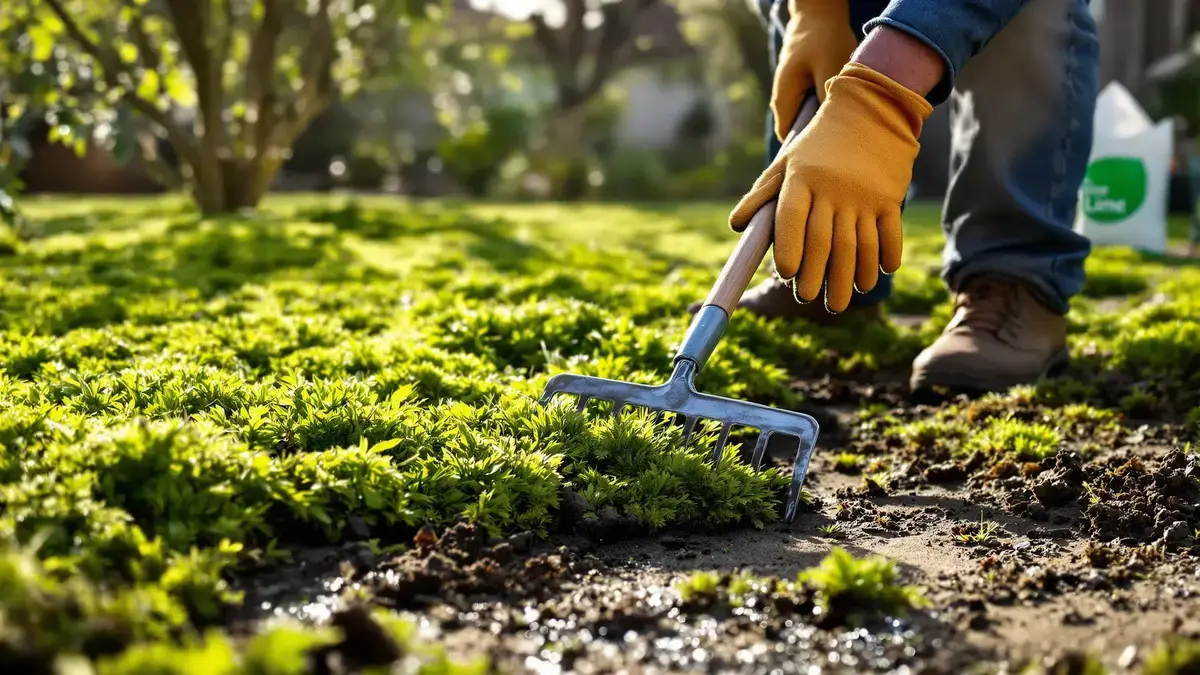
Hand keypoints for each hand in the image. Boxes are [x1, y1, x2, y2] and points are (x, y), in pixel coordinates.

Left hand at [730, 63, 933, 312]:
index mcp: (803, 179)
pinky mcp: (889, 198)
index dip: (788, 248)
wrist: (873, 109)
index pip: (792, 219)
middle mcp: (834, 189)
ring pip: (857, 247)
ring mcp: (864, 196)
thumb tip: (737, 225)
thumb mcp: (789, 161)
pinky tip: (876, 275)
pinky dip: (884, 259)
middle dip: (816, 276)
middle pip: (825, 242)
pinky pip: (888, 235)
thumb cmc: (821, 141)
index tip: (785, 274)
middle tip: (808, 298)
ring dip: (849, 279)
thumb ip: (763, 193)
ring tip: (838, 302)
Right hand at [770, 0, 857, 141]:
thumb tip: (832, 130)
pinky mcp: (804, 89)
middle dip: (818, 140)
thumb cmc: (823, 39)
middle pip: (798, 133)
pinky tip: (844, 111)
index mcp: (783, 100)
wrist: (818, 14)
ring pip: (808, 121)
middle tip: (844, 145)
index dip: (805, 150)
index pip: (789, 140)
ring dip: (825, 124)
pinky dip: (827, 112)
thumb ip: (828, 100)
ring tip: (846, 129)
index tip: (829, 156)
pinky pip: (814, 110)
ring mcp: (793, 95)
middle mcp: (784, 102)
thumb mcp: (830, 68)